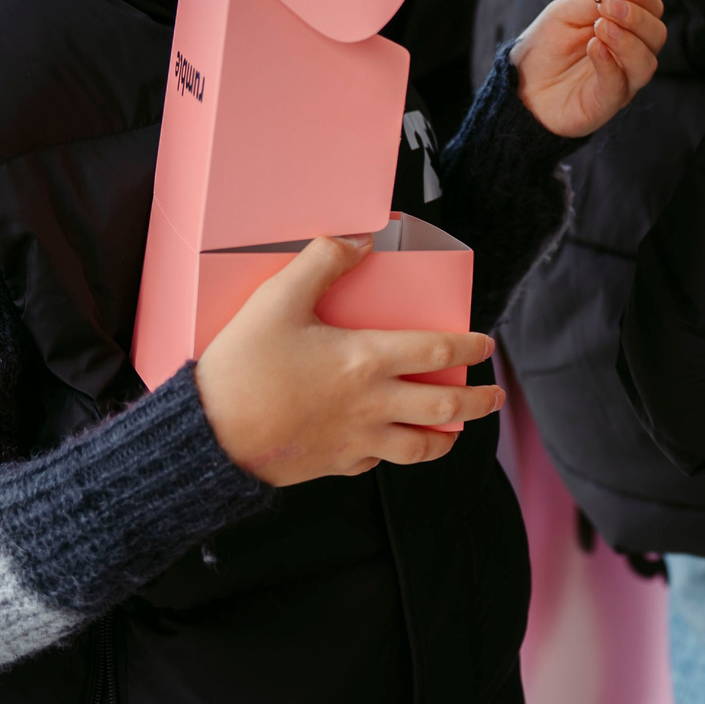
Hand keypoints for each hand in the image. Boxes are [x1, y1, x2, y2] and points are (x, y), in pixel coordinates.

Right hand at [193, 236, 502, 485]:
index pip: (436, 352)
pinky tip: (392, 446)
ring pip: (420, 447)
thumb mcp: (277, 300)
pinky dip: (392, 453)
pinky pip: (377, 463)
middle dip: (478, 402)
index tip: (484, 345)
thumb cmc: (241, 368)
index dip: (467, 348)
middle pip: (444, 408)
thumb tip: (359, 239)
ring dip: (447, 438)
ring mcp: (356, 440)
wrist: (208, 436)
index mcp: (365, 360)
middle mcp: (372, 404)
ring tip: (459, 431)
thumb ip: (321, 262)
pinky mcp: (334, 464)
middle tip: (495, 396)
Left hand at [512, 0, 666, 138]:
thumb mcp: (567, 11)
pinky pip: (618, 87)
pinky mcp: (603, 105)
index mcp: (625, 31)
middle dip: (638, 18)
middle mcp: (629, 57)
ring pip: (645, 64)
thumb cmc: (545, 45)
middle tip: (609, 7)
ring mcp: (620, 82)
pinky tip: (594, 47)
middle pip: (656, 36)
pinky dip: (609, 64)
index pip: (652, 13)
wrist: (519, 83)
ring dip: (627, 41)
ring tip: (601, 27)